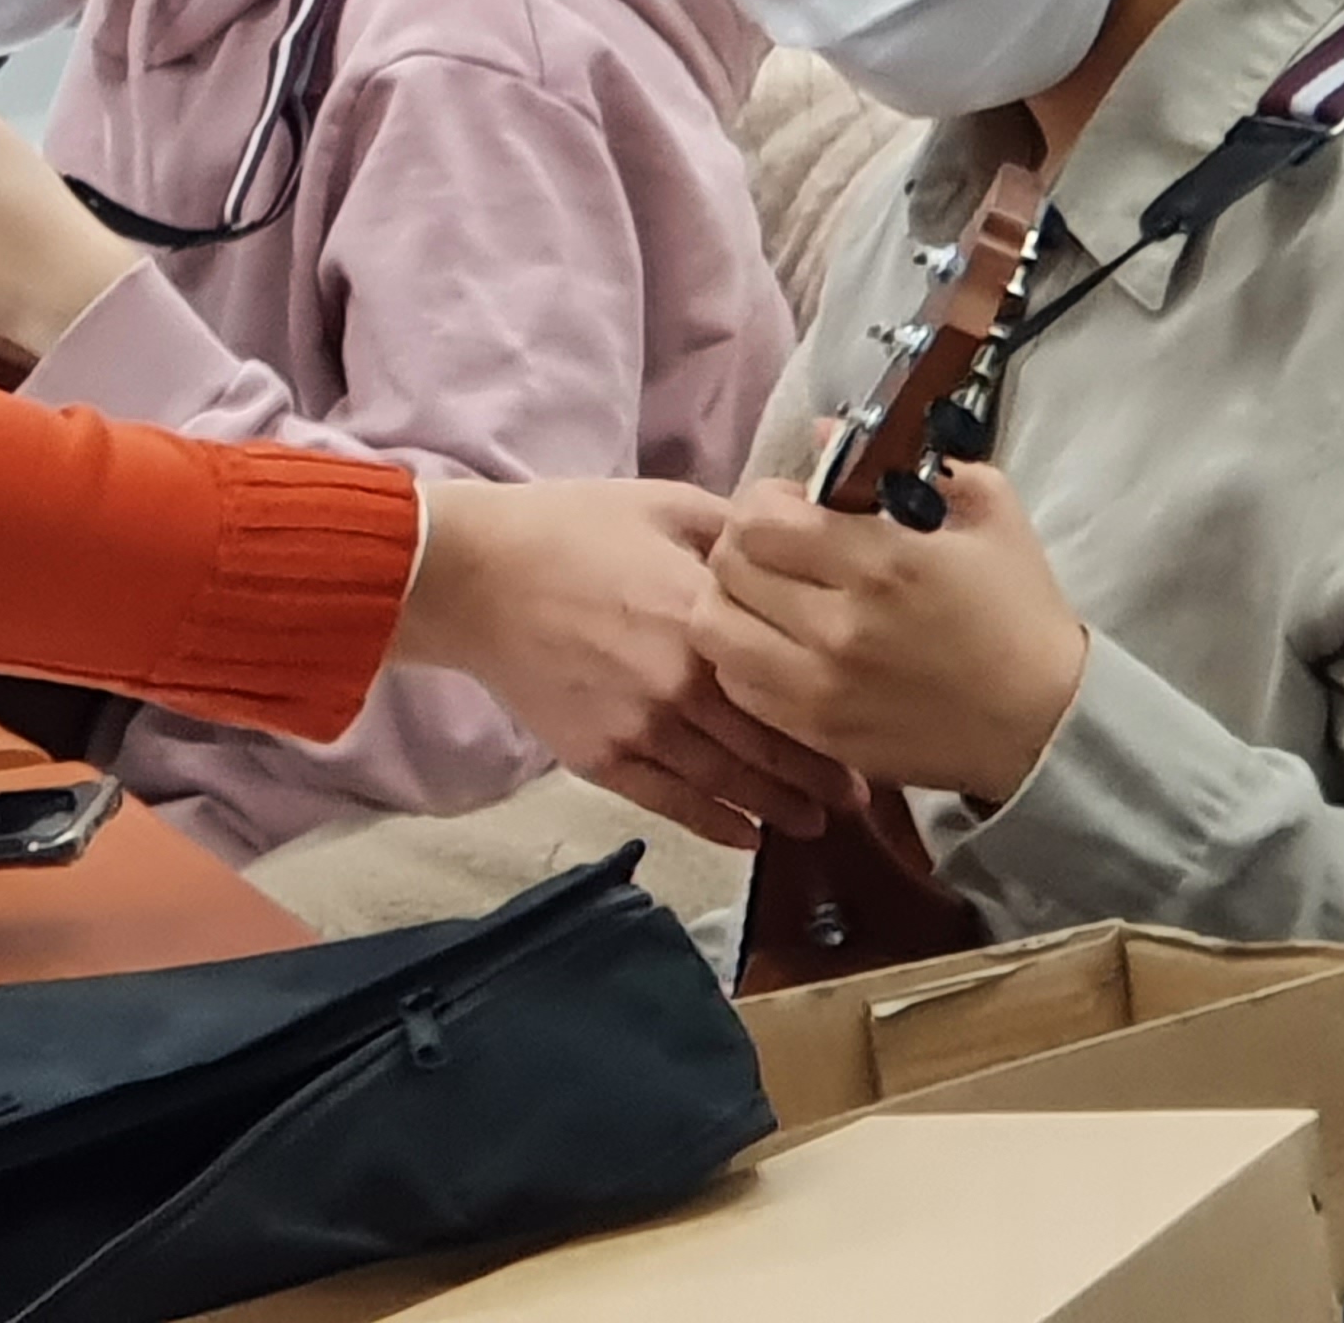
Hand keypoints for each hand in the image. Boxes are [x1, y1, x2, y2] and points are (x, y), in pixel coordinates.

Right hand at [395, 476, 859, 849]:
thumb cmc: (567, 529)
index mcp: (705, 618)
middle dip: (822, 776)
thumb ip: (736, 531)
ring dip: (780, 808)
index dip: (837, 710)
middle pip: (771, 745)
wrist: (473, 575)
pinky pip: (672, 802)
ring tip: (815, 824)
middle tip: (859, 797)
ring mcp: (640, 728)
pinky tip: (746, 838)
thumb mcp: (663, 505)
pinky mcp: (599, 756)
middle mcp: (681, 685)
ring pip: (730, 784)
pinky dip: (716, 826)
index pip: (793, 679)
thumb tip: (795, 541)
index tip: (869, 723)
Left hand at [695, 461, 1091, 809]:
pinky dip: (741, 657)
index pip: (758, 518)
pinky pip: (735, 685)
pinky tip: (777, 646)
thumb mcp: (987, 512)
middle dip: (742, 545)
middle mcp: (839, 626)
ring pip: (711, 628)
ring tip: (765, 597)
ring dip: (730, 601)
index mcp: (882, 563)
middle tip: (774, 549)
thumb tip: (820, 431)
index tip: (791, 507)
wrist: (1047, 724)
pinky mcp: (817, 734)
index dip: (763, 502)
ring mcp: (821, 688)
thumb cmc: (1019, 611)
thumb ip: (906, 463)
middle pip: (726, 567)